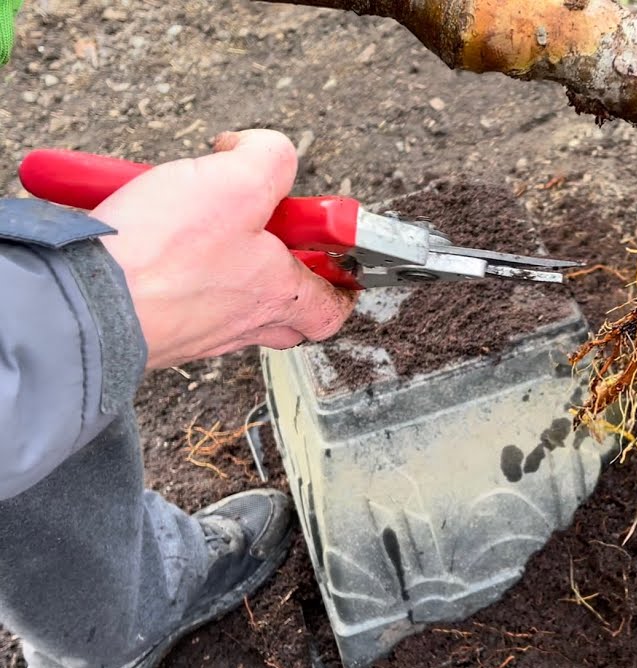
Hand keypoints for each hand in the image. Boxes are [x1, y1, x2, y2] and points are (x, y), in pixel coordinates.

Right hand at [90, 129, 356, 368]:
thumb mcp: (238, 181)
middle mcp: (239, 323)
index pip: (329, 309)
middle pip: (279, 312)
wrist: (80, 303)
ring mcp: (192, 331)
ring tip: (190, 225)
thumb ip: (270, 158)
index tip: (333, 258)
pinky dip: (163, 269)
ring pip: (223, 306)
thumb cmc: (162, 256)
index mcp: (277, 295)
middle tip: (261, 237)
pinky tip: (143, 237)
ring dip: (216, 267)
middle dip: (277, 275)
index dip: (339, 283)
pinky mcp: (146, 328)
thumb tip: (259, 149)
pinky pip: (170, 301)